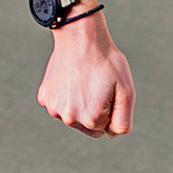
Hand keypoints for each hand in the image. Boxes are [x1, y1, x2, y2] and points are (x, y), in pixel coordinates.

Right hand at [36, 8, 135, 137]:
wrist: (81, 37)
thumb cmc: (107, 62)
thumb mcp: (127, 90)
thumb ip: (124, 120)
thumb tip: (112, 135)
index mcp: (91, 119)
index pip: (105, 127)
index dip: (110, 108)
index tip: (108, 89)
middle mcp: (70, 118)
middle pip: (88, 125)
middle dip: (95, 109)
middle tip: (96, 85)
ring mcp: (54, 108)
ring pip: (73, 115)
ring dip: (79, 103)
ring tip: (83, 80)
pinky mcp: (45, 98)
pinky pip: (60, 104)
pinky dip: (66, 95)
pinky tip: (70, 79)